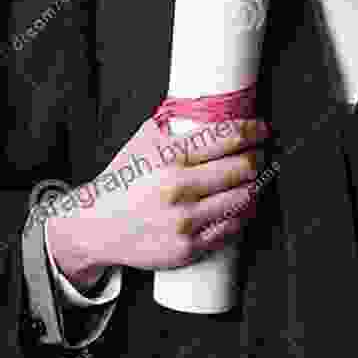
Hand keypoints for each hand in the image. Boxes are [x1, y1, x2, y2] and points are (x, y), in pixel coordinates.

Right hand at [47, 114, 268, 289]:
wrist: (95, 226)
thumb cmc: (122, 181)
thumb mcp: (142, 143)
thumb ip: (175, 127)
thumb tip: (209, 110)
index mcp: (169, 157)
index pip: (226, 138)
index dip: (252, 131)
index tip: (262, 130)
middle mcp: (178, 188)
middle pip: (242, 168)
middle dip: (256, 159)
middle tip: (258, 155)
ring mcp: (184, 220)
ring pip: (242, 198)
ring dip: (253, 187)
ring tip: (250, 180)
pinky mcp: (188, 247)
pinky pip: (230, 227)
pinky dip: (240, 214)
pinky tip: (238, 205)